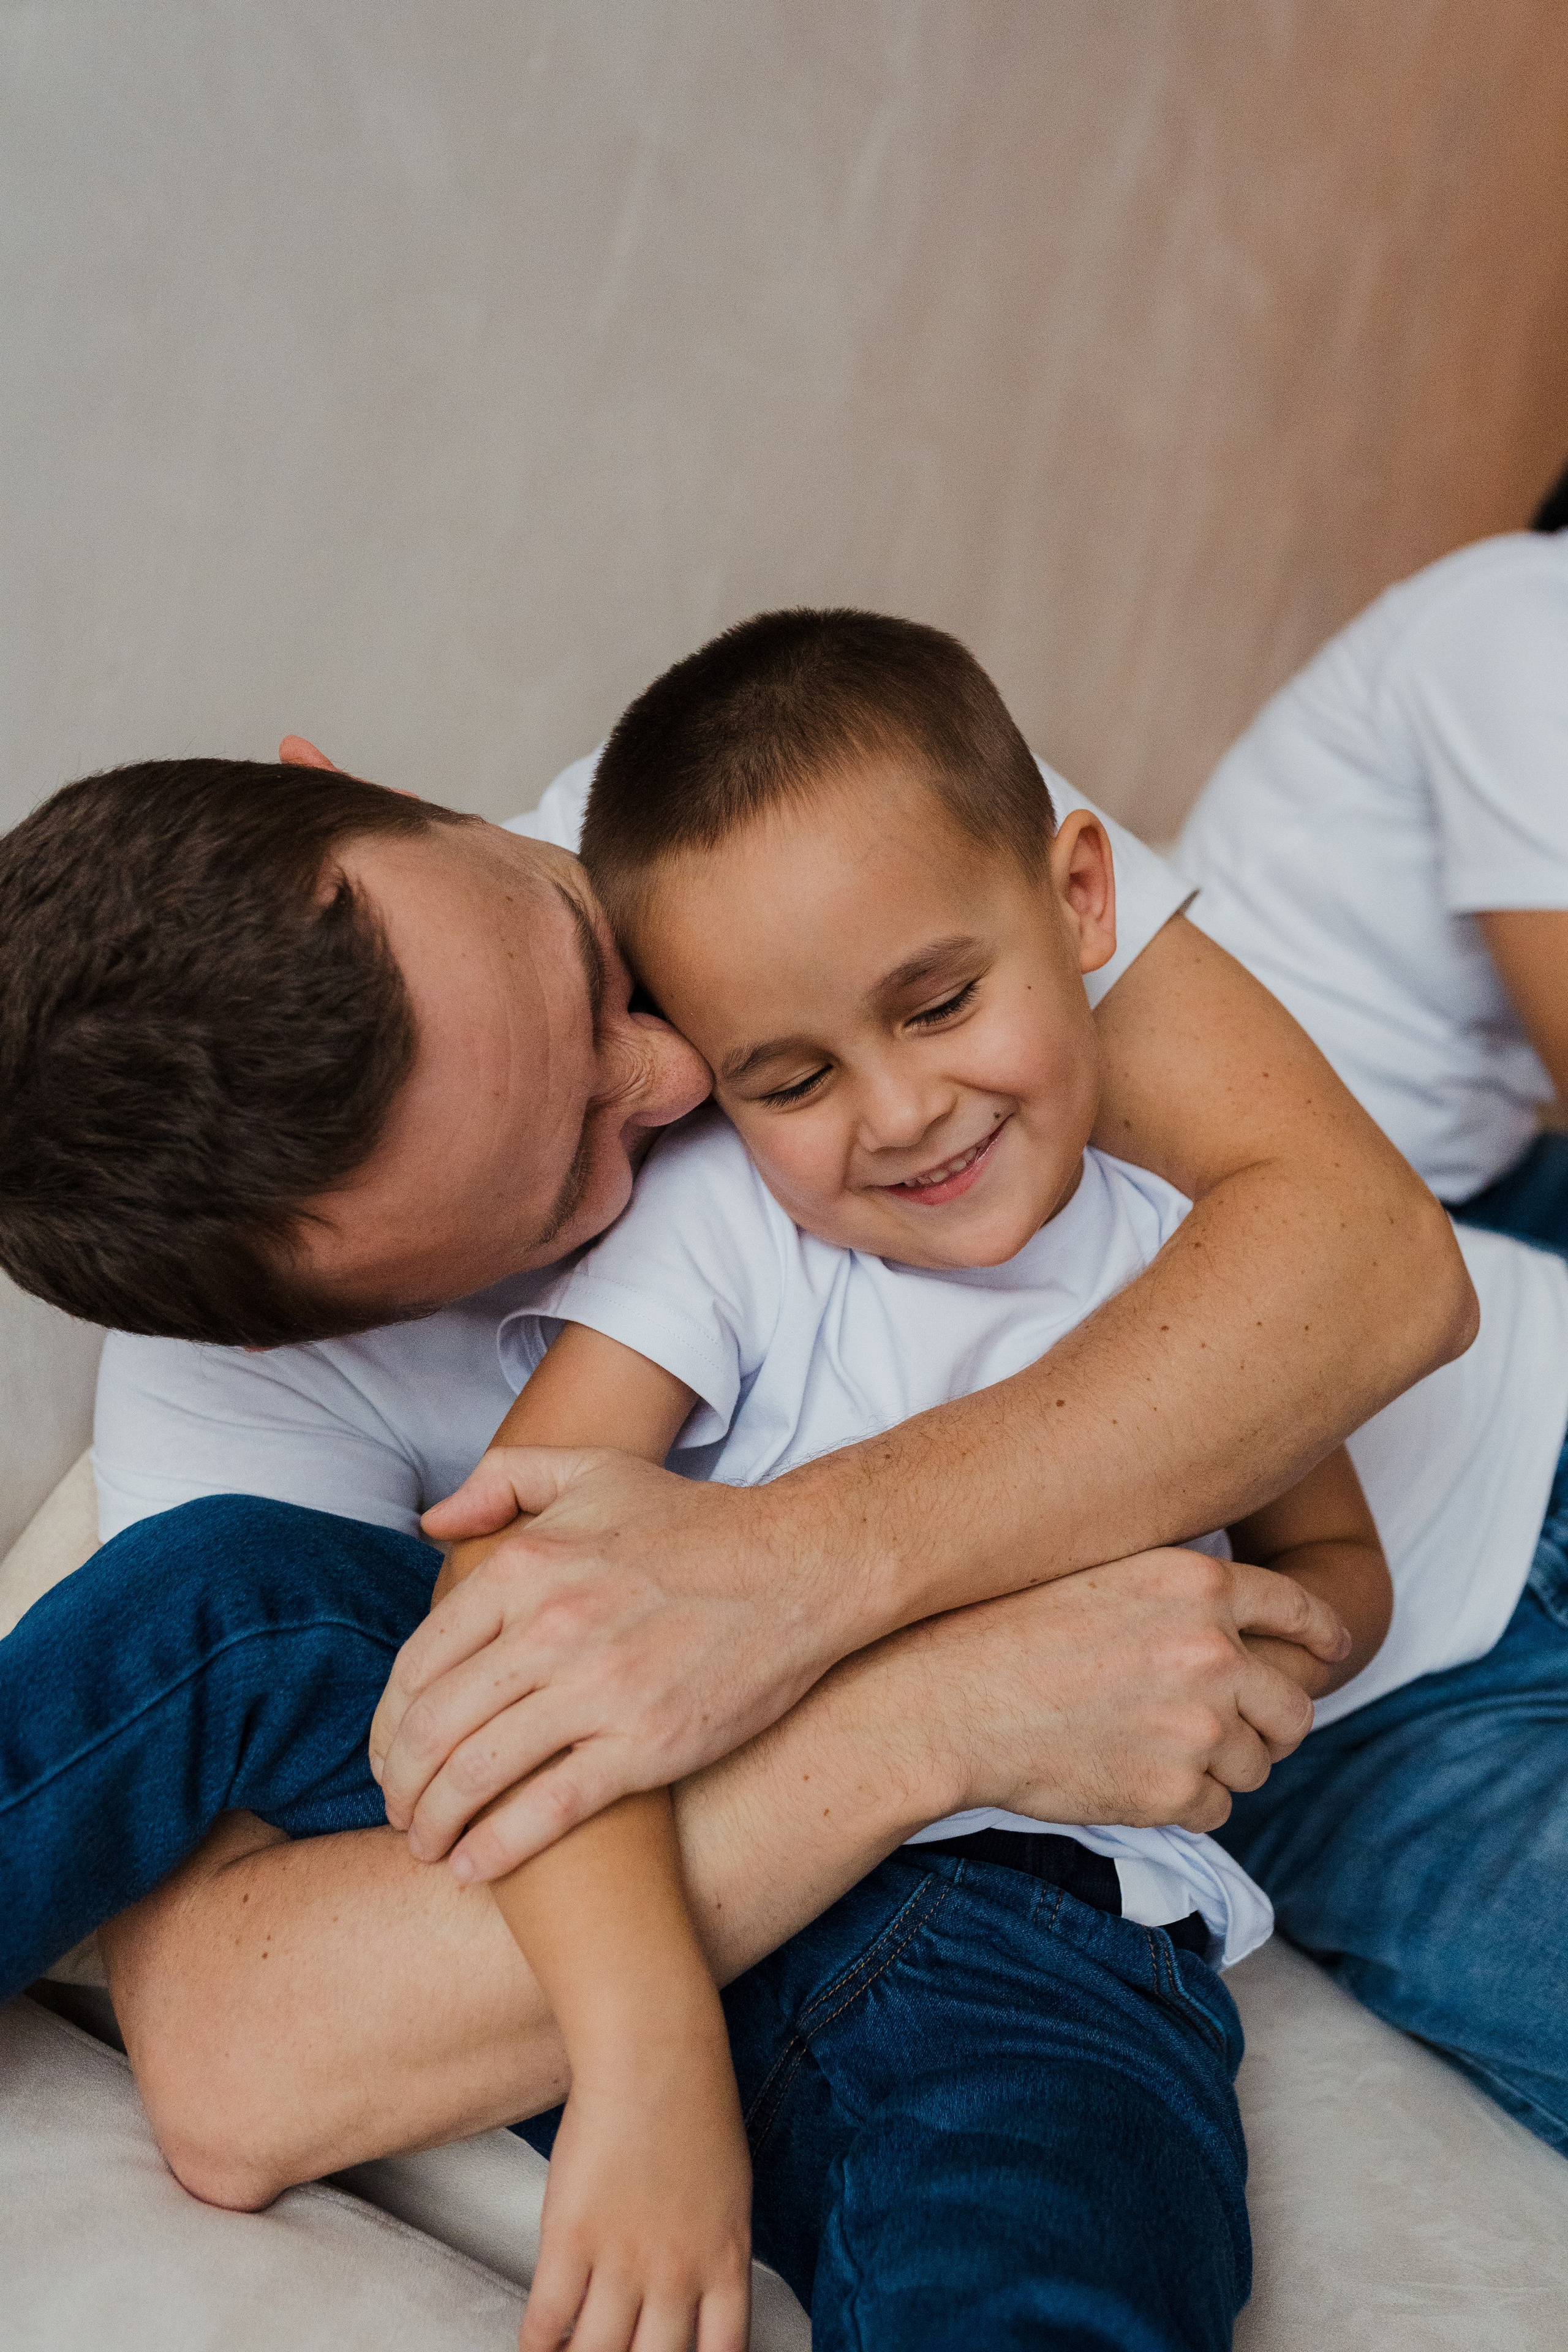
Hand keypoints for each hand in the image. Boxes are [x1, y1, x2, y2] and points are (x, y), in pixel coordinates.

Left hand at [371, 1447, 848, 1876]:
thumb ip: (503, 1480)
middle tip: (399, 1812)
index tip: (386, 1757)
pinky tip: (473, 1866)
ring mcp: (597, 1690)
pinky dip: (494, 1848)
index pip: (418, 1664)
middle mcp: (550, 1628)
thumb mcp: (593, 1469)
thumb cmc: (695, 1523)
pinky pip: (545, 1812)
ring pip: (475, 1774)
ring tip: (426, 1844)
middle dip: (399, 1785)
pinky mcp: (645, 1746)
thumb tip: (432, 1523)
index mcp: (526, 1566)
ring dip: (433, 1822)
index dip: (387, 1724)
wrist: (800, 1567)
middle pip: (433, 1727)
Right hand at [518, 2023, 750, 2351]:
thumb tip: (695, 2302)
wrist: (655, 2053)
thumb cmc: (696, 2108)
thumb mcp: (728, 2194)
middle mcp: (677, 2274)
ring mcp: (622, 2260)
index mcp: (725, 2262)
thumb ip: (713, 2254)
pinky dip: (539, 2347)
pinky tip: (538, 2348)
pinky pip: (547, 2322)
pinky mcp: (570, 2238)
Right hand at [872, 1548, 1346, 1833]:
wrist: (946, 1702)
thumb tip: (1239, 1628)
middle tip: (1226, 1725)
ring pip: (1258, 1764)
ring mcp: (1198, 1726)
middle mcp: (1213, 1651)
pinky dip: (1185, 1803)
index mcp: (1197, 1583)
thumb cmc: (1006, 1629)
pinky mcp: (1174, 1792)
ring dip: (1221, 1764)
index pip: (1300, 1610)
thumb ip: (1180, 1595)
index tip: (1327, 1651)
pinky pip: (1216, 1810)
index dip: (1320, 1635)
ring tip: (1152, 1747)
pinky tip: (1130, 1775)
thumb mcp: (1104, 1574)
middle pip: (1294, 1706)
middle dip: (1269, 1722)